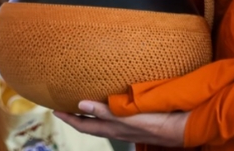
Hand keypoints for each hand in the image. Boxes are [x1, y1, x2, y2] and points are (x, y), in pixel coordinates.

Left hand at [56, 101, 187, 145]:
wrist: (179, 127)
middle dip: (75, 118)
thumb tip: (79, 105)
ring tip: (81, 104)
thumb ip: (104, 111)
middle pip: (90, 126)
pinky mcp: (135, 122)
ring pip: (102, 123)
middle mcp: (116, 130)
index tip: (54, 111)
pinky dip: (104, 112)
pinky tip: (108, 103)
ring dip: (90, 115)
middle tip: (63, 107)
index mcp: (111, 129)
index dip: (68, 119)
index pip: (83, 125)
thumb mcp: (125, 116)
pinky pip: (113, 118)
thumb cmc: (153, 121)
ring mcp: (126, 128)